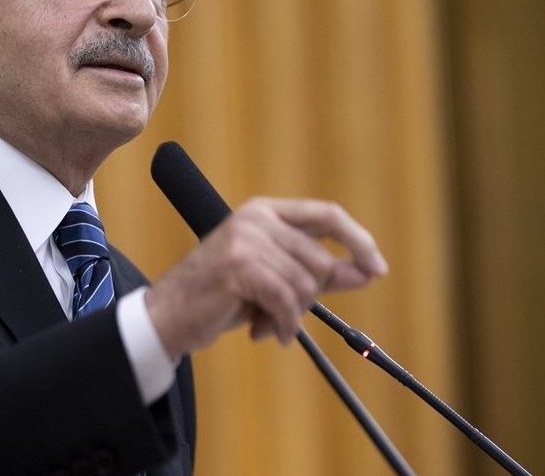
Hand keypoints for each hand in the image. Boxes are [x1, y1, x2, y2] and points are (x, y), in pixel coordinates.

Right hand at [144, 198, 387, 357]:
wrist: (168, 315)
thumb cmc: (220, 297)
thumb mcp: (273, 278)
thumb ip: (316, 271)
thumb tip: (366, 272)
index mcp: (265, 211)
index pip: (327, 215)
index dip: (358, 240)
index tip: (377, 269)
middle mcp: (256, 218)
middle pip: (319, 260)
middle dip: (309, 297)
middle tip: (282, 314)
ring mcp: (246, 239)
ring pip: (305, 285)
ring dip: (292, 315)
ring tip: (265, 322)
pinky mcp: (239, 266)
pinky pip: (286, 302)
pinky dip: (283, 325)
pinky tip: (265, 332)